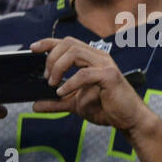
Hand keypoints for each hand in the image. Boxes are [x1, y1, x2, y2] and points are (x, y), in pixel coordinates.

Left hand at [28, 37, 150, 132]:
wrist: (128, 119)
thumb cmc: (107, 108)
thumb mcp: (75, 104)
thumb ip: (56, 103)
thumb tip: (35, 105)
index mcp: (92, 58)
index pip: (68, 42)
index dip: (48, 42)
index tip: (32, 49)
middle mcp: (99, 57)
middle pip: (69, 43)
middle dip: (51, 58)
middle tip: (46, 77)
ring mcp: (106, 65)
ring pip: (75, 53)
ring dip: (58, 67)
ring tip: (53, 84)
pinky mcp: (110, 76)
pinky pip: (84, 74)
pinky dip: (69, 83)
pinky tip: (63, 92)